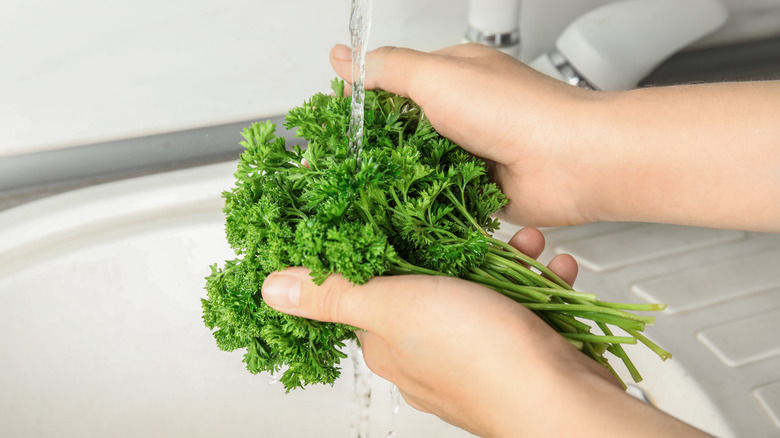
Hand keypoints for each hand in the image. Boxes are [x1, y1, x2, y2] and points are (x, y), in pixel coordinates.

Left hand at [261, 228, 709, 436]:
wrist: (563, 402)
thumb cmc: (479, 356)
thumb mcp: (394, 307)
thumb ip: (335, 294)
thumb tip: (271, 291)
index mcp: (388, 342)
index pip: (369, 288)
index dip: (382, 248)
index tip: (397, 214)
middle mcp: (426, 353)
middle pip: (428, 283)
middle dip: (455, 248)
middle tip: (475, 226)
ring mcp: (474, 354)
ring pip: (480, 290)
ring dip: (505, 260)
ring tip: (523, 245)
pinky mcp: (516, 353)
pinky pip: (521, 307)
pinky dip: (537, 284)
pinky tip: (550, 270)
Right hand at [330, 43, 594, 227]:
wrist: (572, 163)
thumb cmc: (515, 110)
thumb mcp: (438, 76)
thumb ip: (387, 70)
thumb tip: (342, 56)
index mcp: (452, 76)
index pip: (391, 85)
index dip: (359, 104)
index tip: (332, 124)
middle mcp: (460, 114)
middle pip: (401, 131)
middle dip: (373, 148)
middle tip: (342, 167)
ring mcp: (470, 154)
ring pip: (417, 168)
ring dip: (398, 179)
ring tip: (364, 192)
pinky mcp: (479, 190)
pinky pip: (439, 197)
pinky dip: (424, 203)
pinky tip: (403, 210)